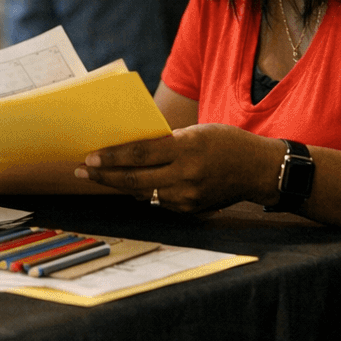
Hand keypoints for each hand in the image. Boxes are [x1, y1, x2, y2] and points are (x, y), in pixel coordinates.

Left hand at [75, 124, 282, 213]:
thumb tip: (131, 150)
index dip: (111, 156)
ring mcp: (187, 197)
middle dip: (103, 175)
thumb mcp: (196, 131)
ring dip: (117, 185)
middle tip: (82, 170)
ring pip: (142, 192)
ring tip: (98, 177)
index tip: (90, 156)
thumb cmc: (226, 142)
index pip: (139, 154)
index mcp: (186, 149)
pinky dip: (141, 191)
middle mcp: (185, 176)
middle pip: (134, 179)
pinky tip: (126, 185)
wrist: (258, 170)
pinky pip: (157, 200)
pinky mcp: (190, 209)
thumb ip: (166, 142)